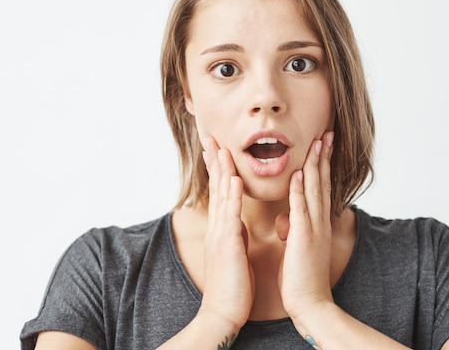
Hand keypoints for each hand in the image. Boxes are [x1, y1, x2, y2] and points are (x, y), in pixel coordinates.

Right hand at [199, 137, 254, 330]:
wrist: (224, 312)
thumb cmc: (233, 283)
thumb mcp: (234, 251)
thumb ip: (234, 233)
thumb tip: (237, 220)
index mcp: (223, 227)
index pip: (220, 190)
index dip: (219, 167)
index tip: (218, 147)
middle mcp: (218, 226)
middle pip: (216, 186)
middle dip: (214, 160)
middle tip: (211, 136)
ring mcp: (220, 234)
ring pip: (221, 195)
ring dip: (221, 170)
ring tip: (221, 147)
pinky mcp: (227, 245)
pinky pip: (230, 216)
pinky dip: (231, 196)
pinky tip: (233, 180)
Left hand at [276, 131, 334, 320]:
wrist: (310, 304)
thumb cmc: (301, 278)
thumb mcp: (298, 249)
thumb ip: (295, 231)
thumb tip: (287, 221)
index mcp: (316, 224)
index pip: (319, 188)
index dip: (321, 166)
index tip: (321, 146)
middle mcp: (319, 223)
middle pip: (322, 183)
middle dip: (324, 157)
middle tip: (326, 133)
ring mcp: (313, 229)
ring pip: (315, 190)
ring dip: (316, 165)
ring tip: (318, 142)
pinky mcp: (304, 239)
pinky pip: (301, 210)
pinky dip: (301, 191)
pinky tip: (301, 174)